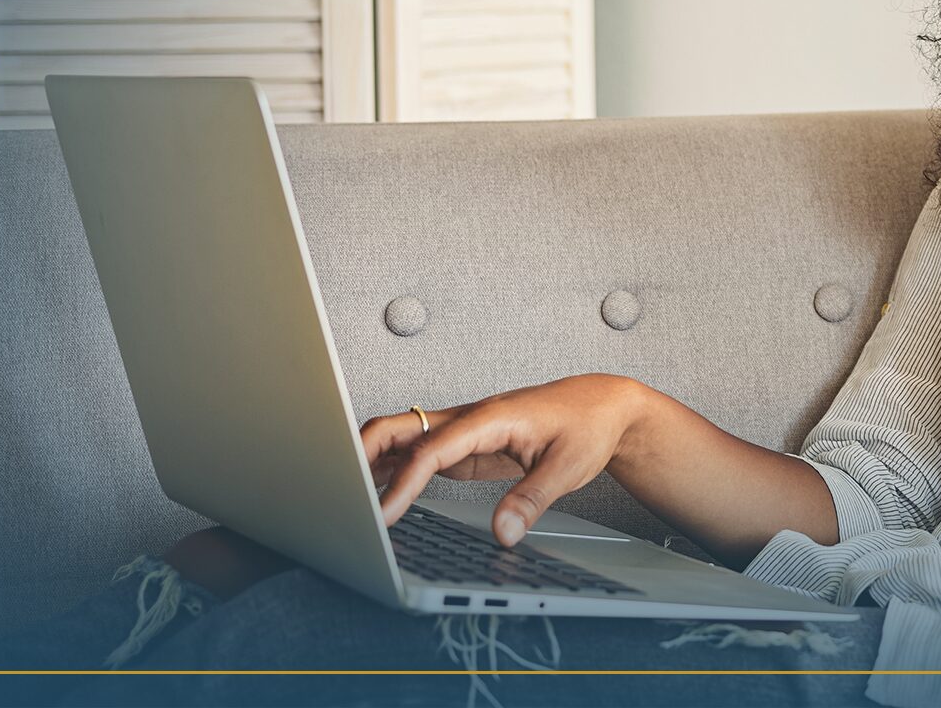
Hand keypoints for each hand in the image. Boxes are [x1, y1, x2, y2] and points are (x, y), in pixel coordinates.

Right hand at [358, 373, 650, 546]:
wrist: (604, 405)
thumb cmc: (587, 426)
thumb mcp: (569, 467)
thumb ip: (532, 500)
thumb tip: (501, 535)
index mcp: (489, 417)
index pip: (430, 449)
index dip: (402, 484)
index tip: (382, 516)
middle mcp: (467, 419)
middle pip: (396, 427)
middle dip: (359, 454)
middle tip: (337, 495)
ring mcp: (462, 431)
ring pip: (400, 438)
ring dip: (369, 462)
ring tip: (342, 498)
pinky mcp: (464, 447)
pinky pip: (417, 455)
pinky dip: (391, 471)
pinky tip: (376, 494)